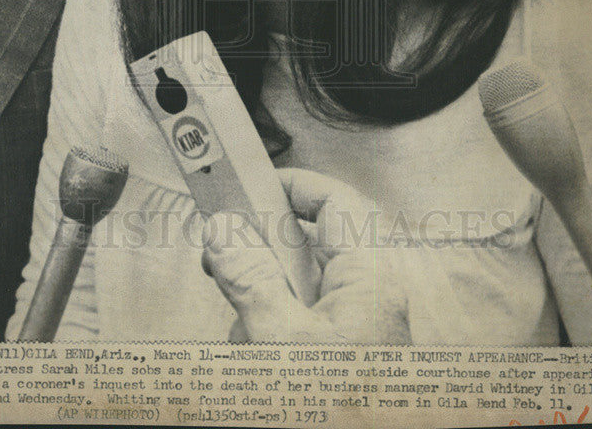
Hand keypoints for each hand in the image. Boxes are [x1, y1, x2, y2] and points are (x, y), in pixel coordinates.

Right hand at [201, 168, 410, 342]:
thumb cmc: (343, 415)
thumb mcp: (281, 339)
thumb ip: (251, 280)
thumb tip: (225, 229)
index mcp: (370, 279)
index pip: (336, 201)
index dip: (291, 185)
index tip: (247, 186)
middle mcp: (370, 298)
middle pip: (308, 249)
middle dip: (260, 258)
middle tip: (221, 259)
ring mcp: (358, 331)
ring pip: (299, 294)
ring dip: (261, 307)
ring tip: (242, 334)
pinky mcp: (344, 359)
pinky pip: (302, 329)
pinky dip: (271, 337)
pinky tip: (254, 355)